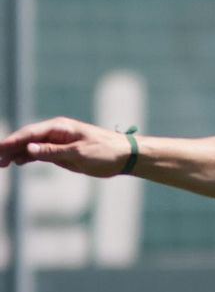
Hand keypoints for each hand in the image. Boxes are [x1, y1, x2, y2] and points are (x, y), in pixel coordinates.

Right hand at [0, 117, 130, 176]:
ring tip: (0, 163)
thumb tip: (28, 150)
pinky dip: (28, 158)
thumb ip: (53, 152)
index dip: (12, 141)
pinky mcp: (62, 152)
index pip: (29, 133)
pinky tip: (16, 162)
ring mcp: (58, 142)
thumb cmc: (105, 151)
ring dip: (15, 154)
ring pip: (31, 147)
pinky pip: (40, 154)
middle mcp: (56, 132)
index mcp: (59, 127)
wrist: (125, 156)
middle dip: (9, 148)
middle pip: (26, 139)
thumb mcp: (79, 153)